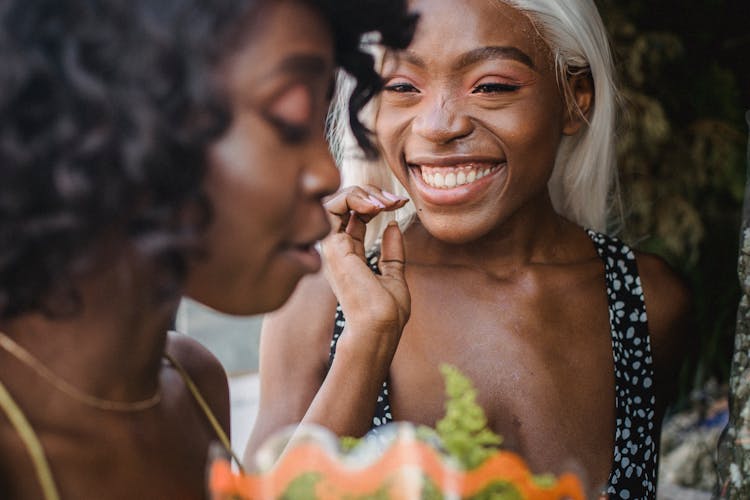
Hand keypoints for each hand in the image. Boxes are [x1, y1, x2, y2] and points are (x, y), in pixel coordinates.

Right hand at [321, 185, 409, 362]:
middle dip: (370, 192)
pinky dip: (353, 197)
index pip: (355, 215)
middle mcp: (337, 249)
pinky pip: (332, 206)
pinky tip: (375, 206)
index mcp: (349, 255)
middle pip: (343, 203)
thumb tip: (392, 226)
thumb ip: (391, 252)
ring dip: (361, 192)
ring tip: (383, 202)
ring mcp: (332, 247)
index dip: (377, 203)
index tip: (399, 204)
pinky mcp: (332, 245)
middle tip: (394, 200)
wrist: (379, 327)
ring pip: (334, 199)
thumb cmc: (386, 313)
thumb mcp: (394, 275)